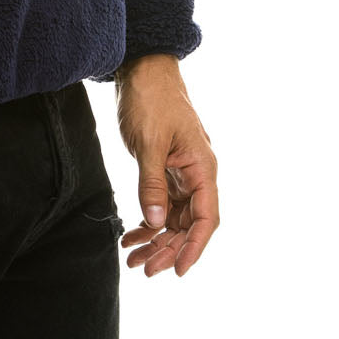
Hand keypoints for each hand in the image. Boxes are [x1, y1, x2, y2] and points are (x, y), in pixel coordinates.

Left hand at [114, 54, 218, 277]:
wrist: (142, 68)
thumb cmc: (151, 99)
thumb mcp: (149, 143)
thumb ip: (153, 184)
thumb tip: (157, 222)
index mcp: (203, 167)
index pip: (206, 218)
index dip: (194, 247)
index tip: (177, 271)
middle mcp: (197, 173)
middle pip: (189, 223)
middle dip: (168, 248)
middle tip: (143, 270)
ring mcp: (181, 171)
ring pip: (174, 217)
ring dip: (155, 239)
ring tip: (133, 260)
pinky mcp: (166, 167)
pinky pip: (162, 203)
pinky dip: (148, 220)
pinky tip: (132, 235)